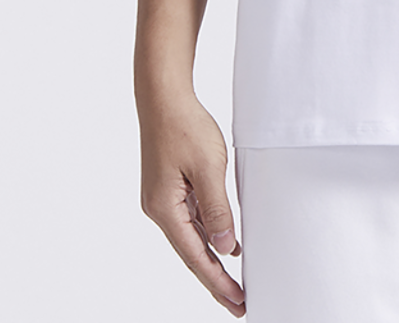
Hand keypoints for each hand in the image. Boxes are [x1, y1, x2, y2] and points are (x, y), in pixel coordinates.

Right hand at [138, 91, 245, 316]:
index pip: (196, 256)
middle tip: (238, 302)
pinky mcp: (169, 187)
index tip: (236, 301)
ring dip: (213, 257)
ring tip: (235, 281)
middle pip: (192, 253)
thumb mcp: (209, 167)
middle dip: (216, 279)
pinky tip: (226, 241)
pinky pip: (191, 218)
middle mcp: (160, 209)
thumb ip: (218, 209)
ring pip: (192, 236)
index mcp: (165, 209)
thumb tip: (226, 246)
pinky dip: (209, 232)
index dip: (217, 281)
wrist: (163, 97)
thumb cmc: (184, 126)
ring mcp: (163, 199)